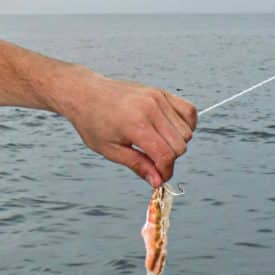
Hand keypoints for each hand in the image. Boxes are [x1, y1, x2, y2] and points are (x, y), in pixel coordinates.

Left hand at [57, 70, 197, 186]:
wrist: (85, 94)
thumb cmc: (92, 122)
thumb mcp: (109, 149)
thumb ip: (137, 165)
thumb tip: (158, 181)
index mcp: (136, 125)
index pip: (166, 155)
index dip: (165, 171)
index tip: (159, 177)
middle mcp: (151, 109)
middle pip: (180, 145)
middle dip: (170, 158)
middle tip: (152, 159)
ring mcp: (158, 98)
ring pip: (187, 131)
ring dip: (177, 143)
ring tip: (156, 143)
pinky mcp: (161, 92)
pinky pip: (189, 111)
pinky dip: (186, 124)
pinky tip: (169, 130)